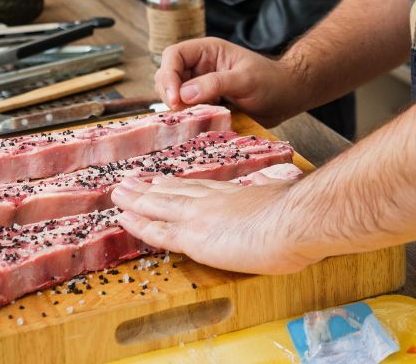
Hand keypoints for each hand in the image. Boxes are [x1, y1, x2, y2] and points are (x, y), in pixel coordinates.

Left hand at [111, 173, 317, 274]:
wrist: (295, 220)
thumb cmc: (298, 213)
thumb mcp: (284, 191)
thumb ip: (273, 187)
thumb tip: (276, 178)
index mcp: (235, 194)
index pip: (199, 189)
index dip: (177, 185)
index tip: (162, 180)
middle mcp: (213, 201)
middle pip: (174, 193)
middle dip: (149, 188)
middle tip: (129, 182)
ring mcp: (200, 217)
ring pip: (159, 206)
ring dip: (136, 199)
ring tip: (118, 193)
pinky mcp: (194, 237)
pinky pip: (159, 231)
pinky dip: (139, 224)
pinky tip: (124, 218)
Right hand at [155, 38, 309, 126]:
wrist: (287, 97)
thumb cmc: (271, 81)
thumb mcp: (245, 79)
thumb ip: (216, 83)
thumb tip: (184, 94)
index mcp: (207, 51)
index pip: (174, 56)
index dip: (169, 75)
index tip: (175, 99)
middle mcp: (200, 66)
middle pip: (167, 75)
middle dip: (169, 93)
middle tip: (180, 113)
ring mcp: (201, 85)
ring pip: (174, 94)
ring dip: (176, 107)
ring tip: (190, 118)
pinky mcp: (205, 103)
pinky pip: (186, 109)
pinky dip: (186, 117)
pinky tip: (195, 125)